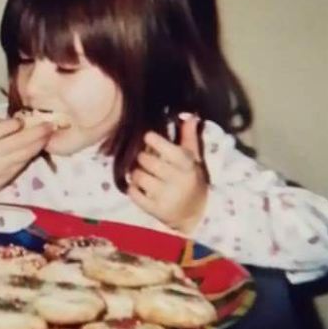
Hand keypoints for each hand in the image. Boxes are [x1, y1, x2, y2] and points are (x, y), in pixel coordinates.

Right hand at [0, 116, 52, 203]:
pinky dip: (33, 154)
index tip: (25, 119)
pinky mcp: (8, 177)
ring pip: (26, 153)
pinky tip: (40, 147)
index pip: (3, 128)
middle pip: (20, 141)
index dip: (16, 123)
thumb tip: (16, 120)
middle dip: (38, 132)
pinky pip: (23, 163)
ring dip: (40, 143)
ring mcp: (2, 166)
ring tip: (50, 134)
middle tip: (51, 125)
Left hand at [126, 115, 208, 233]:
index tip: (147, 136)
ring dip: (136, 172)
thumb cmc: (191, 179)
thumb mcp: (193, 158)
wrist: (194, 214)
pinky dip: (132, 187)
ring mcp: (166, 197)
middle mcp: (178, 181)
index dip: (156, 141)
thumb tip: (190, 115)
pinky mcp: (155, 210)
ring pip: (138, 176)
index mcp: (187, 166)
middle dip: (142, 157)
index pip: (170, 151)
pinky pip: (133, 193)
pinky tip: (139, 186)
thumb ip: (189, 136)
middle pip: (148, 161)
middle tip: (143, 157)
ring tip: (142, 171)